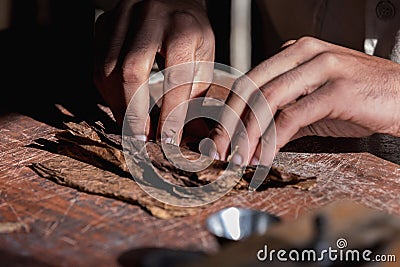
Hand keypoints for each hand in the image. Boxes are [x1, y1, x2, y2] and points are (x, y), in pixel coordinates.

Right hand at [93, 0, 214, 141]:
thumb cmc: (190, 31)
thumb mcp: (204, 57)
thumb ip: (198, 94)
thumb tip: (194, 135)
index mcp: (183, 27)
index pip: (175, 79)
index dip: (170, 114)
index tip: (168, 140)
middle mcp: (149, 17)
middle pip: (132, 72)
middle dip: (134, 112)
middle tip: (139, 139)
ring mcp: (122, 16)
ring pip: (108, 69)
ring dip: (117, 104)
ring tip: (129, 125)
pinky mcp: (104, 22)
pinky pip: (97, 63)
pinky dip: (106, 90)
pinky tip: (119, 104)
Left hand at [211, 37, 399, 165]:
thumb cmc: (360, 101)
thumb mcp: (313, 102)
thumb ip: (282, 111)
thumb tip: (250, 137)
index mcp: (294, 53)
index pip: (249, 81)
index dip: (229, 112)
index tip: (221, 139)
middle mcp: (304, 53)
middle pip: (251, 87)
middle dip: (231, 123)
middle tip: (222, 151)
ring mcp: (322, 67)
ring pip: (268, 100)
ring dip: (249, 135)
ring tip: (242, 159)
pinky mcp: (338, 89)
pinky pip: (293, 115)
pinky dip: (274, 139)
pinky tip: (266, 156)